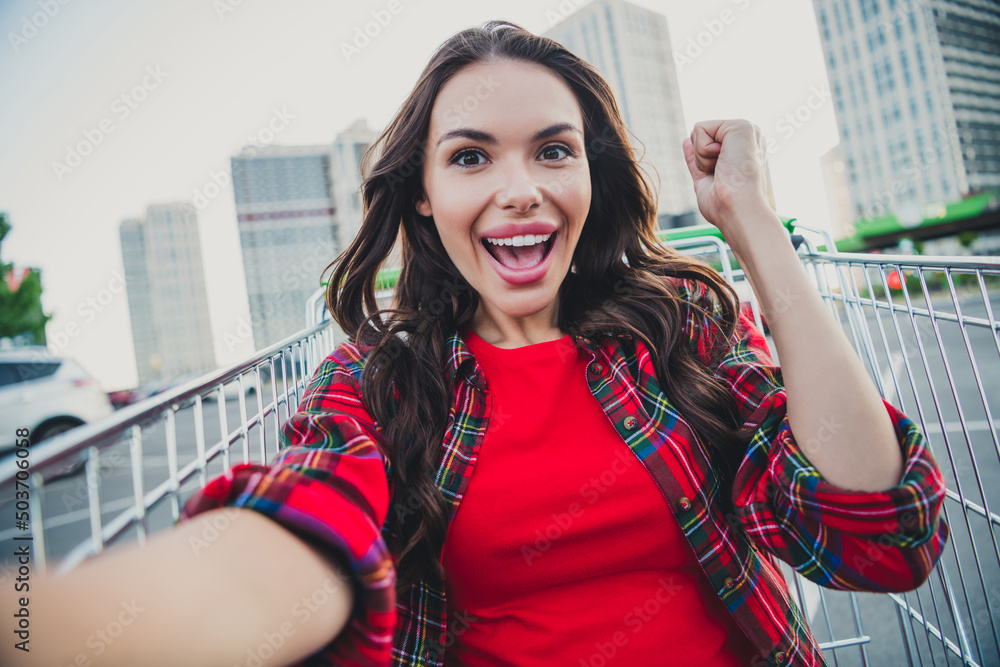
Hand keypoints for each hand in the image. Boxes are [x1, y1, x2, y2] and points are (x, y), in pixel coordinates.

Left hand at [682, 120, 772, 238]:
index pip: (707, 144)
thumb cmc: (725, 206)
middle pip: (700, 136)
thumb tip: (685, 141)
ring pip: (698, 131)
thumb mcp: (705, 179)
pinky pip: (700, 128)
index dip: (702, 164)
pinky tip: (723, 162)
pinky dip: (703, 151)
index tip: (721, 180)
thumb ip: (698, 159)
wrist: (738, 211)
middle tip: (722, 175)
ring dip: (702, 157)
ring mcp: (746, 130)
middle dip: (701, 159)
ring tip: (724, 170)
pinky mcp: (741, 126)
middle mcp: (747, 138)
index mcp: (742, 150)